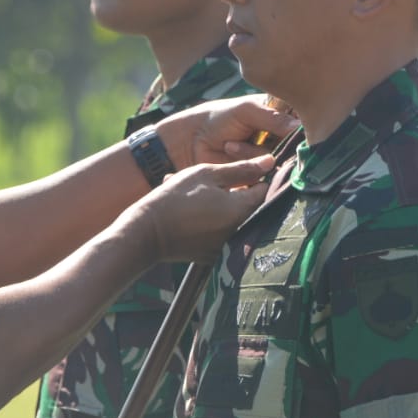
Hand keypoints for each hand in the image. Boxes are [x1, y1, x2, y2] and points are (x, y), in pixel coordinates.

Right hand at [134, 154, 273, 264]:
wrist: (147, 233)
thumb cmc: (176, 198)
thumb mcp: (207, 175)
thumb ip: (241, 169)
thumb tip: (270, 162)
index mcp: (243, 209)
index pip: (266, 188)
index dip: (257, 176)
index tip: (243, 169)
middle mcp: (241, 231)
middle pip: (252, 206)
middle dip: (239, 190)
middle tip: (216, 182)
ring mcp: (228, 246)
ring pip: (236, 219)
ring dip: (225, 205)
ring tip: (198, 195)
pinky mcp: (215, 255)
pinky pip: (223, 233)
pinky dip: (213, 222)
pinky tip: (193, 213)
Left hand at [156, 94, 298, 169]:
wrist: (190, 141)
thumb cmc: (217, 118)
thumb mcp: (246, 111)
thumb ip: (273, 118)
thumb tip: (300, 127)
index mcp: (278, 118)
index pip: (300, 125)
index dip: (298, 129)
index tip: (287, 129)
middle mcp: (277, 139)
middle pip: (293, 147)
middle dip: (274, 144)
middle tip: (256, 137)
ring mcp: (266, 158)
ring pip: (275, 161)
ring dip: (250, 152)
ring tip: (228, 144)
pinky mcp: (256, 176)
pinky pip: (263, 176)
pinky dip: (247, 167)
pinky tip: (230, 152)